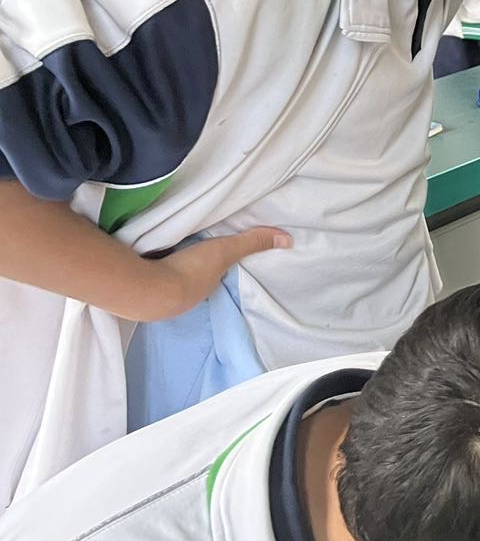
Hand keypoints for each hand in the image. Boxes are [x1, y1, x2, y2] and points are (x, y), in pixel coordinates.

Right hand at [136, 228, 290, 321]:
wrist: (147, 290)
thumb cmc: (191, 271)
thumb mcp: (226, 251)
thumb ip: (253, 243)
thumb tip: (288, 240)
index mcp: (202, 288)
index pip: (210, 276)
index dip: (210, 266)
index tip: (206, 255)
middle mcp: (181, 298)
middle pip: (185, 280)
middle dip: (183, 269)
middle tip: (178, 253)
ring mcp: (155, 300)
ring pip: (161, 281)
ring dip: (159, 271)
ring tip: (153, 255)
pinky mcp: (130, 294)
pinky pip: (139, 280)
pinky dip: (139, 272)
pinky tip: (133, 261)